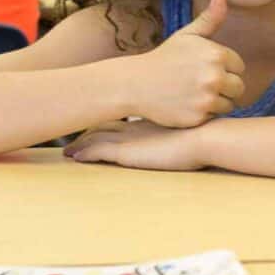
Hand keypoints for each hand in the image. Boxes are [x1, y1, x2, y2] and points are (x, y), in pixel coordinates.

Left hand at [64, 119, 204, 170]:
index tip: (93, 118)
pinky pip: (97, 152)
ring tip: (66, 151)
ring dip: (80, 142)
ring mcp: (129, 138)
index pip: (119, 116)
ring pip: (95, 137)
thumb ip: (185, 121)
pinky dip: (83, 153)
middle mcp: (135, 125)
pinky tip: (72, 158)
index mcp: (148, 118)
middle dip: (86, 126)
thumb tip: (194, 125)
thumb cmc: (206, 130)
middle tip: (71, 129)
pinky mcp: (126, 153)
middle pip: (103, 124)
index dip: (104, 117)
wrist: (208, 136)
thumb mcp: (192, 122)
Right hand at [117, 0, 245, 126]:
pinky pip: (215, 117)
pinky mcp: (198, 118)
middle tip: (202, 84)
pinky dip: (205, 114)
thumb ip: (209, 19)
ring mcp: (206, 99)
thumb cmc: (164, 58)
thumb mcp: (187, 36)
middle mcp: (214, 76)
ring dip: (217, 101)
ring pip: (229, 104)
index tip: (206, 68)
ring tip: (195, 94)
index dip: (225, 68)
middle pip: (239, 87)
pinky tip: (188, 105)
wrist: (135, 84)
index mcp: (216, 54)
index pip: (239, 66)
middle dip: (225, 86)